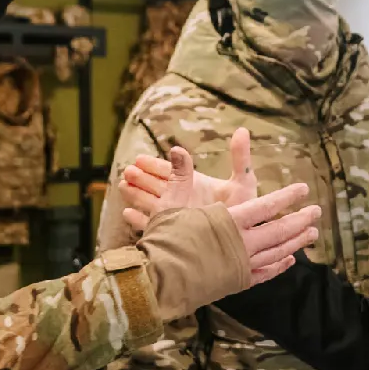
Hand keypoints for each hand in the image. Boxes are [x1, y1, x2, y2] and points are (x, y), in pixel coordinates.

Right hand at [120, 128, 258, 231]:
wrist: (244, 240)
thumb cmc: (246, 210)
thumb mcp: (243, 182)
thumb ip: (240, 158)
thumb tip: (242, 130)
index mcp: (193, 184)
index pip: (169, 172)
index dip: (154, 165)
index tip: (139, 159)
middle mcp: (182, 199)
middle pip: (155, 186)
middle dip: (141, 178)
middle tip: (128, 171)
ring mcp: (177, 217)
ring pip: (150, 204)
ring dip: (137, 195)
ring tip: (123, 186)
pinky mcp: (175, 235)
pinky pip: (154, 227)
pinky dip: (141, 221)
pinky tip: (127, 214)